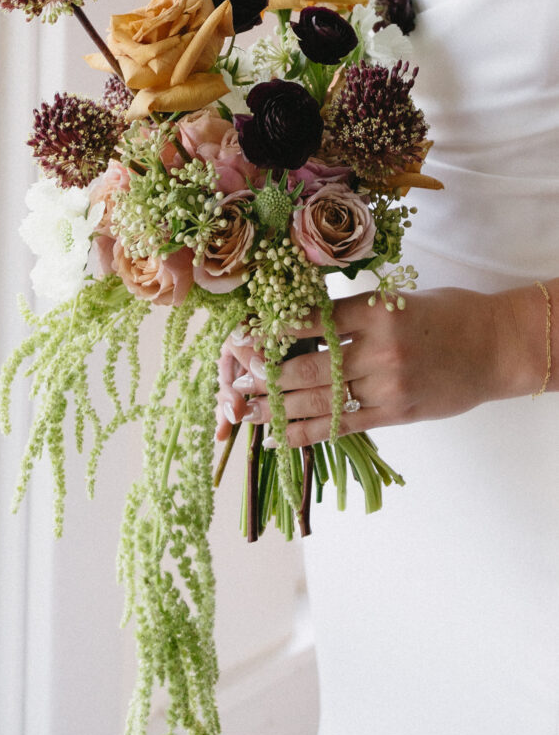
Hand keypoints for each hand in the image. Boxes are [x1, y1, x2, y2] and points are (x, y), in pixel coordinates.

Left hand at [216, 285, 547, 447]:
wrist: (497, 347)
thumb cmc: (450, 314)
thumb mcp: (401, 299)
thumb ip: (356, 312)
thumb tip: (305, 322)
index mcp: (378, 311)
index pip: (313, 320)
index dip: (274, 329)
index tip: (245, 333)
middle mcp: (379, 349)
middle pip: (308, 365)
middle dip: (266, 373)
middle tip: (236, 377)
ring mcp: (387, 385)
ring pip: (320, 399)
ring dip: (277, 406)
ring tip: (245, 410)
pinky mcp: (396, 413)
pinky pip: (342, 425)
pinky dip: (306, 431)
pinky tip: (278, 435)